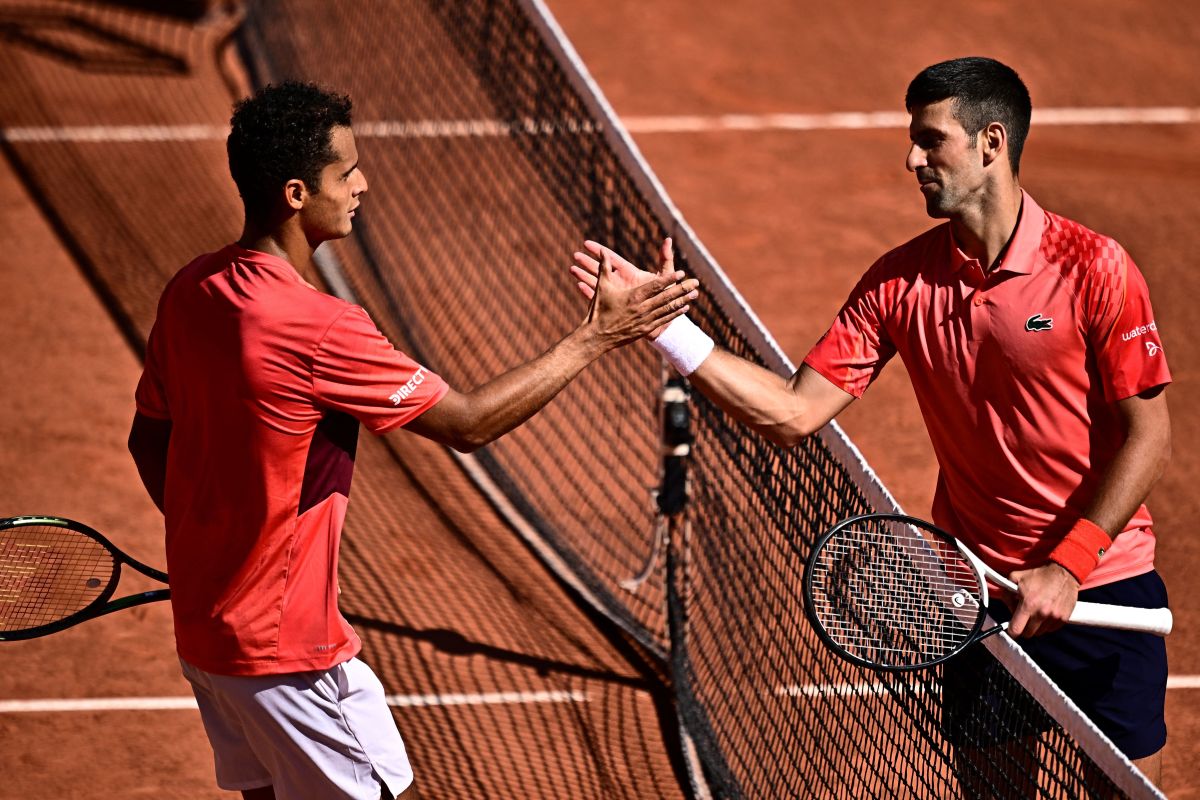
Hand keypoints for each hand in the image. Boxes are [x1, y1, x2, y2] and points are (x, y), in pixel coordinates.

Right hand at [581, 246, 698, 350]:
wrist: (597, 337)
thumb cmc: (598, 310)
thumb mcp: (601, 287)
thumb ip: (604, 268)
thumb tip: (603, 251)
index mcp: (634, 297)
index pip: (656, 286)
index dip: (670, 279)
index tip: (681, 273)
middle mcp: (642, 308)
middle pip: (667, 297)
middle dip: (682, 289)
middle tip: (696, 282)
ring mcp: (645, 320)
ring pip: (668, 309)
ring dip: (683, 301)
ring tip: (695, 294)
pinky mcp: (645, 330)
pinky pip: (664, 320)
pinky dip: (675, 314)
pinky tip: (684, 308)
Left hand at [1002, 562, 1079, 636]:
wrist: (1064, 573)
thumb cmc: (1039, 575)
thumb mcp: (1016, 578)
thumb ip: (1007, 594)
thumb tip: (1008, 608)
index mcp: (1028, 604)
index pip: (1016, 629)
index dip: (1011, 631)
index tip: (1011, 628)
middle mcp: (1041, 613)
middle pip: (1028, 634)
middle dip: (1023, 627)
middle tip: (1024, 618)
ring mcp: (1054, 617)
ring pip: (1040, 633)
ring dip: (1036, 626)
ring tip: (1036, 614)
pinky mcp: (1063, 619)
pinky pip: (1051, 629)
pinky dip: (1046, 625)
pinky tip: (1045, 614)